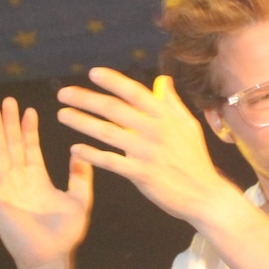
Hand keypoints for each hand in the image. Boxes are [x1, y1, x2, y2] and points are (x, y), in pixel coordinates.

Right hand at [0, 98, 92, 268]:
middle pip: (12, 147)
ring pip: (0, 154)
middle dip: (10, 124)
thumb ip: (80, 177)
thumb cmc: (65, 234)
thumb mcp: (79, 200)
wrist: (51, 257)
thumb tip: (79, 151)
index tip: (30, 110)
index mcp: (38, 181)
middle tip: (8, 101)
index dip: (29, 131)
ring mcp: (7, 189)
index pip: (31, 150)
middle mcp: (20, 182)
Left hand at [56, 68, 235, 224]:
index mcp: (165, 117)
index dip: (113, 81)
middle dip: (86, 99)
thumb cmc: (195, 160)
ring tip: (63, 115)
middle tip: (63, 93)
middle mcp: (155, 131)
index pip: (135, 93)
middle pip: (115, 109)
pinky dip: (92, 155)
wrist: (205, 195)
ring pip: (108, 133)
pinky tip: (76, 149)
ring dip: (82, 122)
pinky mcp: (142, 174)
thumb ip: (172, 103)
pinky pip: (111, 162)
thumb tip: (162, 81)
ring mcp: (148, 153)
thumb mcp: (188, 126)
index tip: (93, 73)